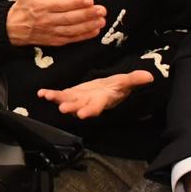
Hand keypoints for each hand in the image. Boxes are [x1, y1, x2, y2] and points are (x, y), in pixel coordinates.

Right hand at [5, 0, 104, 45]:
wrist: (12, 30)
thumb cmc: (23, 7)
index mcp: (43, 6)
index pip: (62, 4)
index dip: (75, 2)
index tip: (89, 0)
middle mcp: (48, 19)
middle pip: (70, 18)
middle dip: (87, 14)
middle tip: (101, 10)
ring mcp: (52, 31)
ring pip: (72, 29)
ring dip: (88, 25)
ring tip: (101, 20)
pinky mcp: (55, 40)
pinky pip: (71, 38)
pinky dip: (84, 36)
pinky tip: (95, 30)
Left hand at [38, 70, 153, 118]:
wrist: (107, 89)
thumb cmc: (117, 87)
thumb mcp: (126, 82)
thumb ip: (135, 79)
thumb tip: (149, 76)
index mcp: (102, 100)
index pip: (97, 107)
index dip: (90, 111)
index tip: (83, 114)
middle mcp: (89, 102)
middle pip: (80, 106)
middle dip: (71, 108)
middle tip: (63, 110)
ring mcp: (79, 99)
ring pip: (67, 101)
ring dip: (57, 99)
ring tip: (47, 96)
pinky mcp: (71, 94)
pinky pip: (60, 95)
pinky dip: (50, 94)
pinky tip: (41, 93)